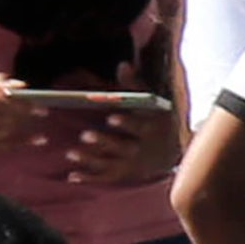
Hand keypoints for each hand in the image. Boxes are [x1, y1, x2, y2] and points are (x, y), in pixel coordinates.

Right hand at [0, 73, 53, 155]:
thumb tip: (21, 85)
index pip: (3, 100)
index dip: (22, 103)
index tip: (38, 102)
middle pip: (6, 117)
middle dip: (26, 116)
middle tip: (43, 113)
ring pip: (5, 134)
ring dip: (25, 134)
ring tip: (42, 135)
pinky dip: (17, 145)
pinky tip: (32, 142)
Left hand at [33, 86, 184, 184]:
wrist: (173, 154)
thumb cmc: (158, 122)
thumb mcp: (153, 103)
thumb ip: (136, 85)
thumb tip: (123, 64)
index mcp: (150, 130)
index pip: (139, 127)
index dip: (127, 124)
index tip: (112, 118)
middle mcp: (141, 149)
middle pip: (122, 147)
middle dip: (104, 142)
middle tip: (85, 135)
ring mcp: (132, 164)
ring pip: (111, 164)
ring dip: (91, 160)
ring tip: (71, 153)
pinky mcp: (124, 175)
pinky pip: (106, 179)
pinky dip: (90, 178)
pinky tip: (72, 175)